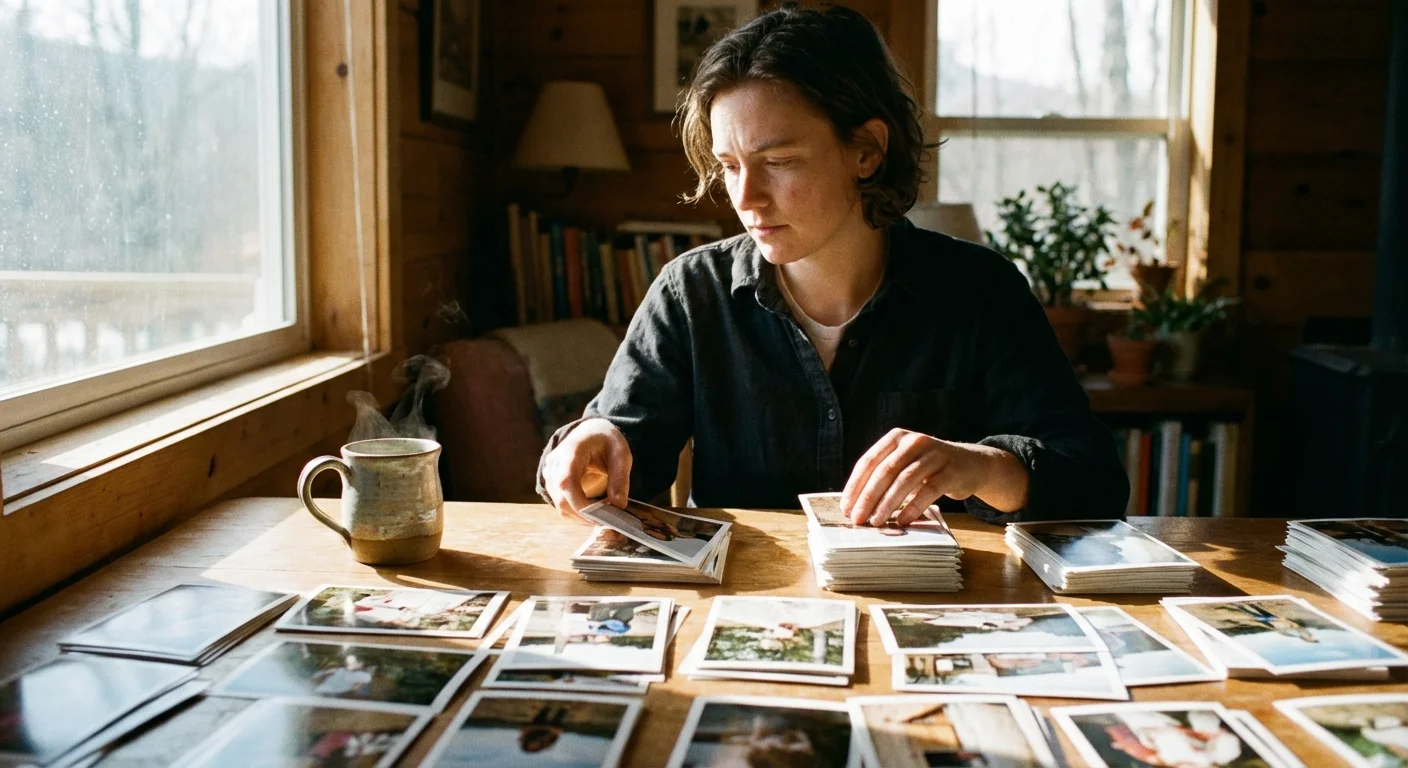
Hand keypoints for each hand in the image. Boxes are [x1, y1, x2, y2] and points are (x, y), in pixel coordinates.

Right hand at [542, 418, 631, 522]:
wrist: (591, 432)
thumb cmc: (606, 440)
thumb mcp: (621, 454)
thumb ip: (620, 478)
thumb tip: (618, 506)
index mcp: (571, 451)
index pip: (566, 482)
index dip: (581, 504)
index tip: (603, 515)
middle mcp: (554, 463)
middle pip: (562, 499)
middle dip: (587, 514)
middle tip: (610, 519)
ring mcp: (549, 474)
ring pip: (561, 507)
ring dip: (583, 516)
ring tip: (605, 513)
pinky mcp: (551, 485)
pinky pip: (562, 506)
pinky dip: (579, 513)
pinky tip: (594, 510)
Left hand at [842, 429, 1028, 526]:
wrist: (970, 464)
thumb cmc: (928, 469)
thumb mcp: (904, 464)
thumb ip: (884, 477)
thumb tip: (855, 506)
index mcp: (896, 437)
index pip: (869, 461)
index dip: (855, 486)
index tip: (846, 507)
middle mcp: (914, 441)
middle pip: (885, 470)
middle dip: (868, 497)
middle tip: (858, 519)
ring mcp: (935, 454)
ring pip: (905, 479)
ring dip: (888, 503)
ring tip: (876, 521)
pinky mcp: (951, 470)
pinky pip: (929, 490)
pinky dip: (913, 507)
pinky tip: (902, 521)